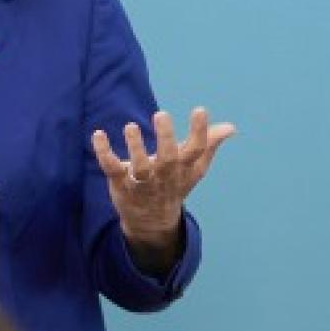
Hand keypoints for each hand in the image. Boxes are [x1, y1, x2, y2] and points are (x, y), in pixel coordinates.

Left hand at [91, 108, 235, 265]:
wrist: (152, 221)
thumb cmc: (174, 185)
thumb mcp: (194, 168)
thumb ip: (208, 145)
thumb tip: (231, 127)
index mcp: (184, 169)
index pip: (196, 151)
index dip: (200, 131)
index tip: (200, 110)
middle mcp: (165, 176)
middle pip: (168, 159)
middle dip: (166, 138)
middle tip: (161, 114)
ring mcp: (142, 182)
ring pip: (140, 167)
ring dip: (135, 147)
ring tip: (130, 126)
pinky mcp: (121, 183)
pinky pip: (111, 168)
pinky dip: (104, 152)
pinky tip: (98, 134)